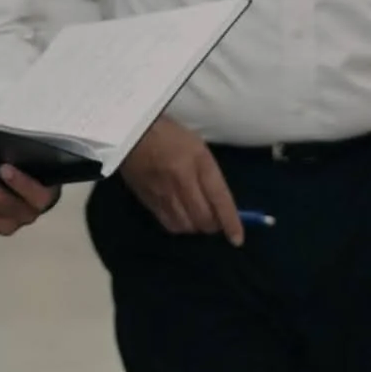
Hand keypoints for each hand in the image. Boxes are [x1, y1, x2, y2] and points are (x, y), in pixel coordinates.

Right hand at [118, 116, 245, 244]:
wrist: (132, 133)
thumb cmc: (170, 135)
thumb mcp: (198, 148)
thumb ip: (210, 175)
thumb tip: (219, 205)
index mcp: (199, 162)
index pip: (219, 199)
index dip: (230, 222)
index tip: (237, 239)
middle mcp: (182, 180)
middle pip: (203, 218)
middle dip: (213, 225)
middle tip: (215, 220)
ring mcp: (164, 193)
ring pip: (186, 225)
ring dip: (196, 226)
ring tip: (198, 218)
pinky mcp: (148, 200)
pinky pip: (169, 224)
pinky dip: (180, 226)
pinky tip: (182, 218)